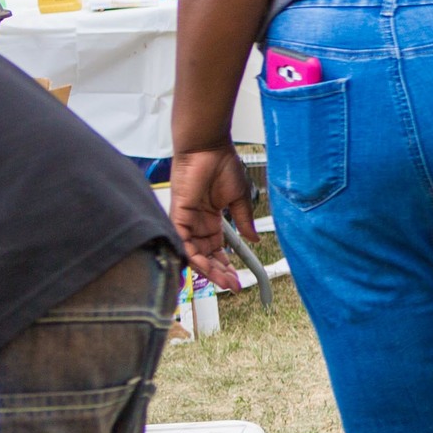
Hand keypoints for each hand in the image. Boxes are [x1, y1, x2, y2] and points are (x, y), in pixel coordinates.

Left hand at [168, 146, 259, 291]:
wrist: (208, 148)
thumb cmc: (222, 165)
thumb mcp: (239, 198)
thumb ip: (244, 220)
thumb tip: (254, 239)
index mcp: (211, 219)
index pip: (217, 249)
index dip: (227, 264)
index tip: (238, 277)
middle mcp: (197, 223)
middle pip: (206, 255)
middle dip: (219, 272)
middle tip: (232, 285)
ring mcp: (186, 221)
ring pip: (194, 253)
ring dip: (209, 269)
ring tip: (223, 280)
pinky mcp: (178, 216)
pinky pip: (182, 242)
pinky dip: (192, 256)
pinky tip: (204, 267)